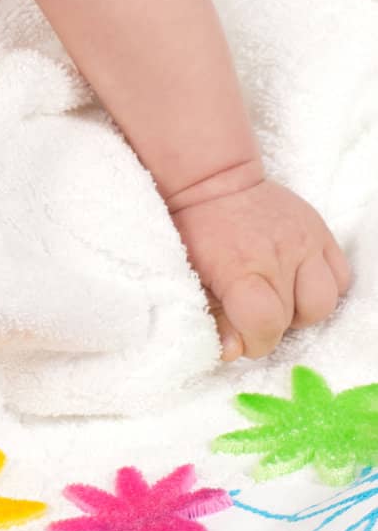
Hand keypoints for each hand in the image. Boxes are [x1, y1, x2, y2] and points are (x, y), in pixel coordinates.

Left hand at [168, 176, 352, 361]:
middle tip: (254, 308)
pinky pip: (340, 275)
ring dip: (303, 308)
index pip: (265, 324)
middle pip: (294, 318)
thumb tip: (232, 351)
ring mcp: (304, 240)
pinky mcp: (320, 230)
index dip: (255, 341)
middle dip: (274, 324)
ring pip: (325, 301)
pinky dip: (324, 285)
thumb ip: (212, 316)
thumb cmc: (195, 230)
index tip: (243, 333)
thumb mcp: (189, 274)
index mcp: (240, 266)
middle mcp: (279, 253)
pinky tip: (298, 279)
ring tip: (279, 295)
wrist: (213, 179)